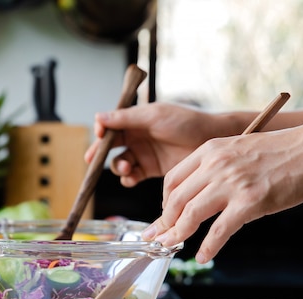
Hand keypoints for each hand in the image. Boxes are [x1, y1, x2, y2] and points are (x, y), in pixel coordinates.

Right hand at [85, 102, 218, 186]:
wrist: (211, 139)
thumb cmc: (186, 122)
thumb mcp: (153, 117)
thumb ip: (126, 119)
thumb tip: (98, 117)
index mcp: (135, 120)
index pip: (110, 125)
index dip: (101, 131)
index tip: (99, 135)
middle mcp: (136, 136)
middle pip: (110, 147)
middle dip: (99, 154)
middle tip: (92, 160)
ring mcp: (143, 154)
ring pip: (119, 163)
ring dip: (118, 167)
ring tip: (127, 167)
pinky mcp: (151, 170)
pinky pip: (132, 176)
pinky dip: (128, 178)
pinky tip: (131, 177)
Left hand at [143, 124, 302, 262]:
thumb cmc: (280, 151)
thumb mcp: (237, 150)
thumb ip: (216, 168)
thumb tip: (200, 197)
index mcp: (209, 151)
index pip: (172, 180)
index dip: (164, 203)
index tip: (164, 217)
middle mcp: (215, 165)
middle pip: (176, 199)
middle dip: (164, 223)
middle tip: (158, 238)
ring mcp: (231, 183)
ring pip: (191, 214)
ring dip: (178, 234)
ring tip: (172, 247)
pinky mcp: (249, 202)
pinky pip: (220, 230)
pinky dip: (208, 246)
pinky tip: (203, 256)